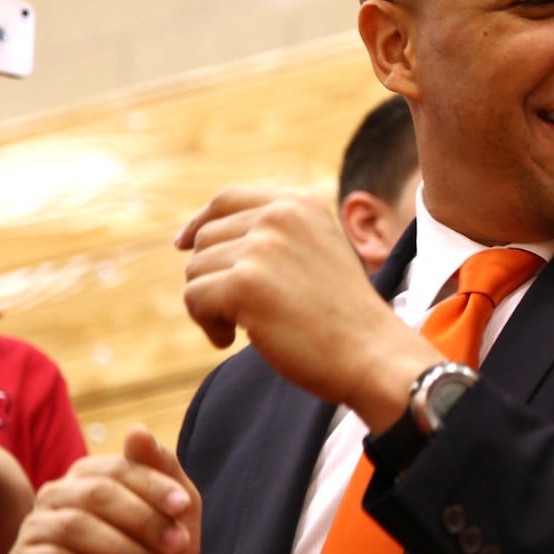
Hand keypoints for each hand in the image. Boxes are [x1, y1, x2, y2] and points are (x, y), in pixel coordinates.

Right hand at [7, 428, 199, 553]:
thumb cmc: (152, 553)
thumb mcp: (172, 513)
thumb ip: (160, 469)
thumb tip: (137, 428)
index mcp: (90, 474)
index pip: (119, 468)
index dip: (153, 485)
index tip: (184, 506)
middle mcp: (57, 493)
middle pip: (97, 494)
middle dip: (143, 521)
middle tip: (177, 546)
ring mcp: (35, 526)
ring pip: (75, 527)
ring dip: (122, 553)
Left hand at [176, 187, 437, 429]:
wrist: (371, 354)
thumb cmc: (342, 315)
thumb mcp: (316, 252)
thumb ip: (273, 235)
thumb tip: (198, 236)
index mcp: (299, 203)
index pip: (227, 199)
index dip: (199, 222)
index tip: (182, 245)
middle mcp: (280, 215)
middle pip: (205, 239)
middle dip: (213, 277)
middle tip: (242, 312)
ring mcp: (261, 247)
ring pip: (195, 271)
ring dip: (211, 305)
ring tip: (247, 326)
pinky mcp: (244, 283)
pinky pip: (194, 299)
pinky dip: (208, 326)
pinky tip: (234, 340)